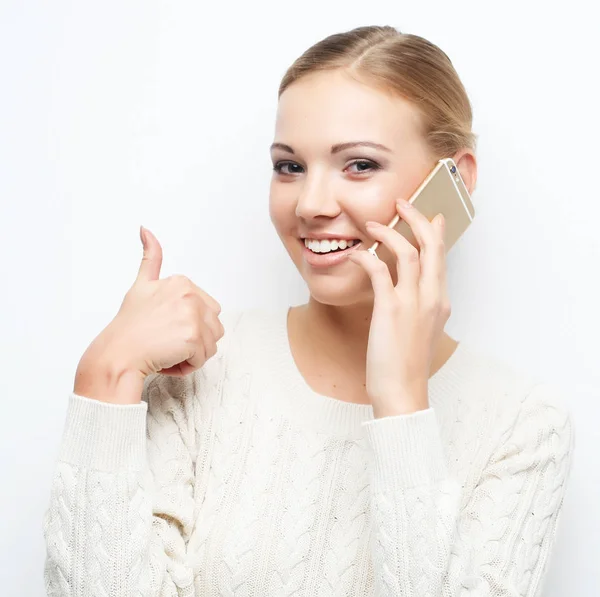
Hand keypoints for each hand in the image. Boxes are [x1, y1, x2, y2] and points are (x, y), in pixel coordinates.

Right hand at [75, 226, 223, 403]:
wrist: (117, 355)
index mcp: (182, 282)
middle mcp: (190, 295)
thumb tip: (145, 228)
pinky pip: (204, 358)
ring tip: (167, 350)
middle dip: (194, 338)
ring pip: (211, 343)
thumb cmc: (129, 326)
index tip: (162, 326)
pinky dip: (188, 365)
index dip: (185, 324)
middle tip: (166, 341)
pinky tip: (168, 359)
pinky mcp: (193, 337)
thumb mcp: (141, 285)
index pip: (205, 310)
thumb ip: (150, 257)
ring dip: (192, 353)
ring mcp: (192, 315)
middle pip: (212, 325)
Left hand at [347, 199, 450, 417]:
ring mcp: (413, 303)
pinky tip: (355, 254)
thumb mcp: (422, 331)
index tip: (431, 217)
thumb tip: (410, 291)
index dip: (436, 233)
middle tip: (403, 204)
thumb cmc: (407, 365)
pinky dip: (366, 257)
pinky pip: (379, 271)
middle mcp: (432, 298)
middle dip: (417, 218)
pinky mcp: (390, 310)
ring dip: (389, 232)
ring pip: (408, 252)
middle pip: (431, 245)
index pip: (442, 257)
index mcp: (440, 302)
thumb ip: (421, 307)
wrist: (403, 392)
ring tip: (372, 224)